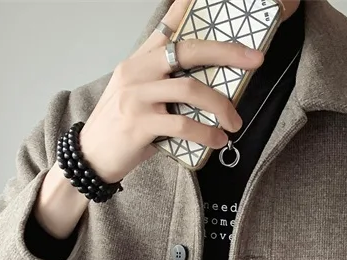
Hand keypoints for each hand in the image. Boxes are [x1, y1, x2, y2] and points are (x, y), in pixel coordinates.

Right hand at [79, 0, 264, 182]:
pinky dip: (206, 133)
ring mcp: (137, 96)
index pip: (167, 26)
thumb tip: (204, 86)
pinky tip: (217, 140)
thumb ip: (163, 84)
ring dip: (221, 106)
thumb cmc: (121, 128)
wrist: (91, 157)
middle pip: (188, 50)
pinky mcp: (139, 123)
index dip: (188, 7)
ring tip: (234, 123)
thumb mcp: (137, 96)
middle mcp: (137, 71)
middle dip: (227, 53)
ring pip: (190, 89)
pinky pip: (182, 124)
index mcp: (139, 60)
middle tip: (255, 60)